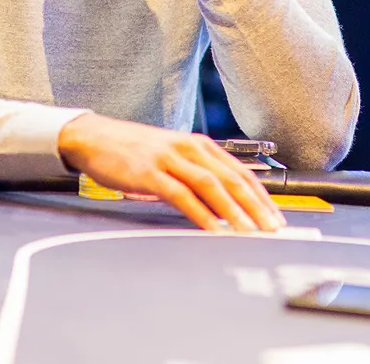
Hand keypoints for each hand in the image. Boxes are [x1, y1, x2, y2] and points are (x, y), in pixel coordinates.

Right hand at [57, 113, 284, 232]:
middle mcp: (188, 147)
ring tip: (249, 232)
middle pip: (230, 178)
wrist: (94, 136)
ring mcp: (169, 159)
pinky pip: (181, 195)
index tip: (275, 216)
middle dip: (255, 206)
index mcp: (197, 144)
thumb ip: (195, 173)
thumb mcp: (171, 155)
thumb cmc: (132, 149)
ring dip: (233, 211)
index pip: (239, 171)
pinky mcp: (149, 173)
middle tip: (272, 228)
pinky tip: (212, 229)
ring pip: (210, 185)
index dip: (261, 195)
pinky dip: (200, 213)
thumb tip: (222, 204)